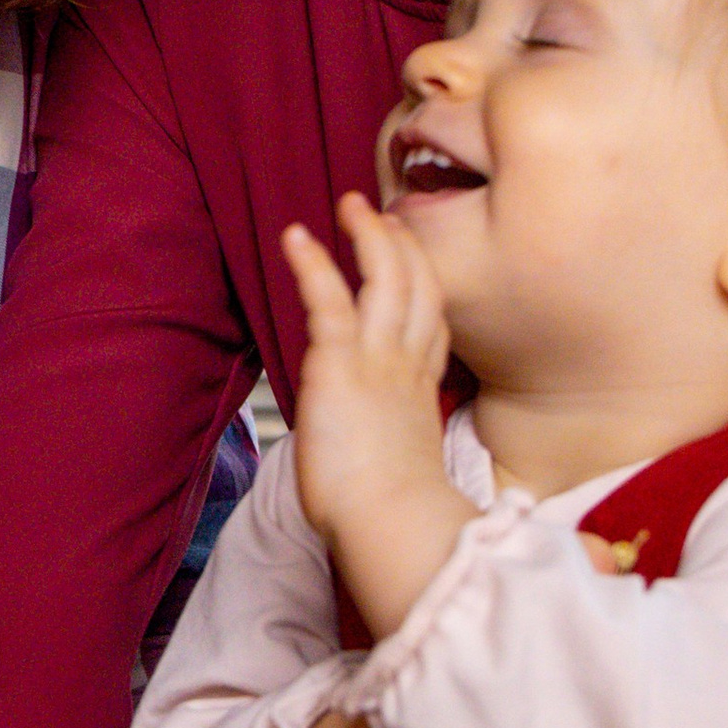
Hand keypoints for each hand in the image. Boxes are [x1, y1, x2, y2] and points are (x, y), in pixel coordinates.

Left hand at [279, 198, 470, 633]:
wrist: (391, 522)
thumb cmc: (393, 516)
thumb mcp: (402, 475)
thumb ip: (392, 453)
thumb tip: (374, 467)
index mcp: (420, 395)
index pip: (431, 327)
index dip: (424, 289)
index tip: (414, 262)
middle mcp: (406, 367)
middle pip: (419, 288)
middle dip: (403, 247)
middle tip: (386, 217)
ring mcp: (379, 360)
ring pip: (386, 278)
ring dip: (369, 236)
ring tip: (351, 204)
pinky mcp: (342, 363)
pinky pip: (329, 299)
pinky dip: (313, 263)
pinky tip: (296, 237)